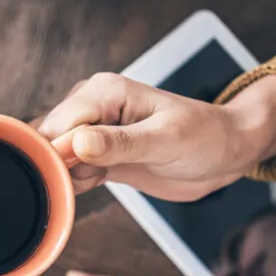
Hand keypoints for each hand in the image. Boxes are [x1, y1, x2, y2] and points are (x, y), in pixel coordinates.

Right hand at [35, 72, 275, 200]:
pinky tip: (97, 184)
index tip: (70, 177)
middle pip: (47, 139)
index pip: (59, 123)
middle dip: (57, 167)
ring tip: (99, 180)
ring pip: (53, 157)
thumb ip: (119, 143)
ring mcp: (92, 130)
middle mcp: (91, 106)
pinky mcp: (97, 154)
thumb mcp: (166, 140)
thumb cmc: (207, 137)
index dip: (56, 153)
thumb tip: (77, 143)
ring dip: (65, 177)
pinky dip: (73, 184)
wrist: (227, 153)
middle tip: (90, 180)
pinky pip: (68, 170)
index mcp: (104, 92)